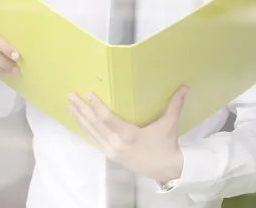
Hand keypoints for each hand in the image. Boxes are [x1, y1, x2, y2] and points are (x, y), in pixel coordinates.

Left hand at [67, 85, 188, 181]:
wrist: (167, 170)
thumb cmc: (166, 145)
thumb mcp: (169, 124)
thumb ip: (174, 104)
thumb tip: (185, 85)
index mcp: (130, 136)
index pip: (108, 119)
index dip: (96, 106)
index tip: (87, 93)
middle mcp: (117, 145)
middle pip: (95, 125)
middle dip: (82, 110)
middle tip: (70, 96)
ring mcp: (112, 152)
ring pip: (92, 133)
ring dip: (80, 119)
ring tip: (70, 106)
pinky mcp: (112, 156)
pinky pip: (95, 141)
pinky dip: (86, 130)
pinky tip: (79, 122)